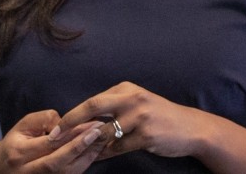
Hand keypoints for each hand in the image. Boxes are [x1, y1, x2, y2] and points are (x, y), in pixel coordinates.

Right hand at [0, 109, 109, 172]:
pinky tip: (94, 151)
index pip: (49, 143)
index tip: (91, 123)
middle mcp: (27, 171)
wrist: (2, 168)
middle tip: (99, 131)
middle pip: (57, 161)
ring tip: (101, 140)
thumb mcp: (23, 125)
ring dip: (86, 156)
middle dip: (80, 146)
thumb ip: (43, 119)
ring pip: (65, 172)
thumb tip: (66, 122)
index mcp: (19, 152)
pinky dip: (83, 164)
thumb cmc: (16, 142)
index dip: (72, 134)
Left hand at [50, 81, 216, 160]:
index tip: (56, 127)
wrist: (192, 128)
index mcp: (127, 89)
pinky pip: (117, 147)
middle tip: (53, 137)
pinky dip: (105, 154)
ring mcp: (140, 116)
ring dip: (89, 144)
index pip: (92, 100)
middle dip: (69, 122)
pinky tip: (100, 157)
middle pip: (92, 107)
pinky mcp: (146, 134)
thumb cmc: (162, 117)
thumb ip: (115, 107)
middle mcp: (133, 98)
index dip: (72, 115)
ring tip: (79, 153)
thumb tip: (85, 121)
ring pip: (103, 132)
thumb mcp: (139, 104)